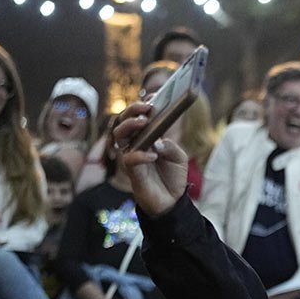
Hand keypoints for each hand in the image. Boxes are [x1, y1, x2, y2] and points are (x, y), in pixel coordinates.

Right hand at [113, 103, 190, 217]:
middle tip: (147, 107)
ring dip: (131, 125)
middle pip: (125, 120)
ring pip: (120, 134)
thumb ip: (171, 146)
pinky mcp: (131, 171)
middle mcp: (136, 142)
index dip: (145, 104)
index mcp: (148, 136)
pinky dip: (140, 154)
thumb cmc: (173, 177)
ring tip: (145, 122)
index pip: (141, 116)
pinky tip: (152, 155)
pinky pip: (129, 158)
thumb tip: (158, 141)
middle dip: (134, 110)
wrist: (172, 202)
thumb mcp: (179, 158)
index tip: (154, 96)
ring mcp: (132, 155)